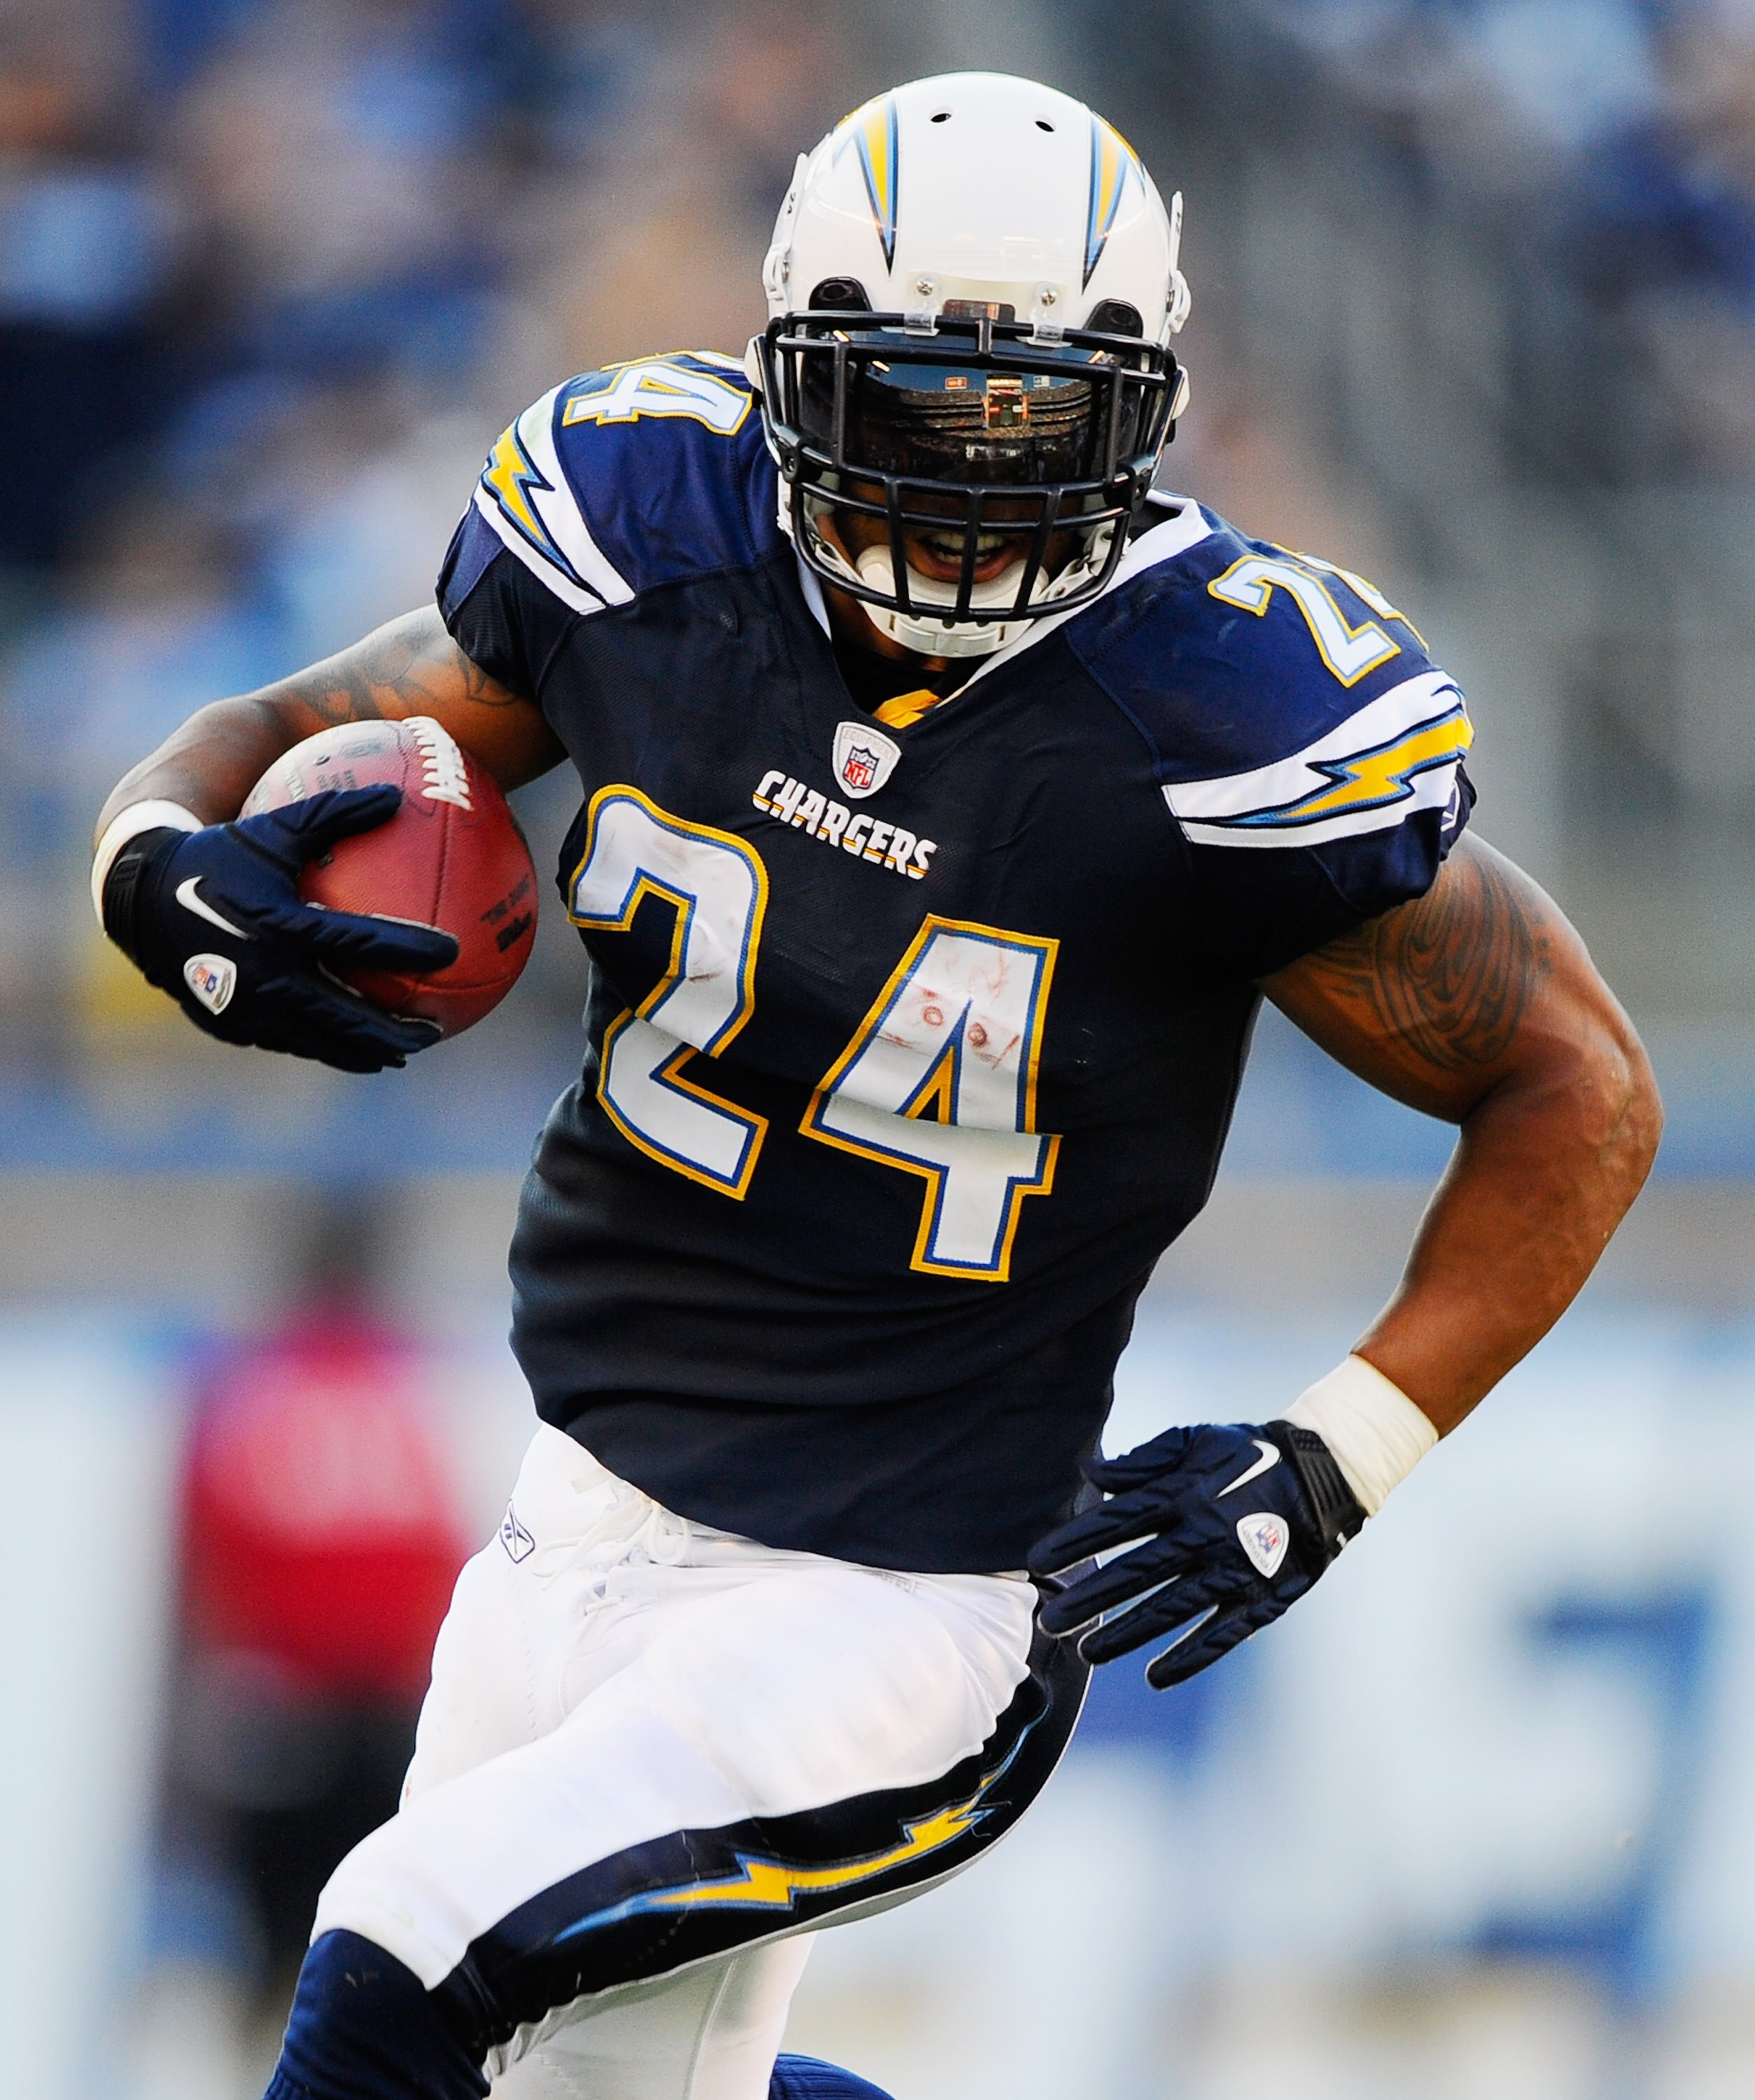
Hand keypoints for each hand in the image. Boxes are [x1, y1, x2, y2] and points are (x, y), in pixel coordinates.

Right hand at [100, 787, 458, 1073]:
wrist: (140, 896)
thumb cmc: (219, 854)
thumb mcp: (273, 829)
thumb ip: (334, 813)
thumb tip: (394, 796)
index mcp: (280, 925)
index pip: (360, 943)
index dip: (409, 948)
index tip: (453, 952)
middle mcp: (266, 974)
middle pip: (347, 1016)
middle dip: (396, 1029)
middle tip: (437, 1030)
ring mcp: (248, 1008)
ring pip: (321, 1041)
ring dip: (366, 1051)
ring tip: (403, 1053)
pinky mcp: (232, 1026)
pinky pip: (292, 1041)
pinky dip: (326, 1048)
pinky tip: (354, 1050)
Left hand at [1028, 1421, 1366, 1687]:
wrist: (1325, 1471)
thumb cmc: (1248, 1453)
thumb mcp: (1195, 1439)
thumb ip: (1144, 1459)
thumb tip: (1090, 1474)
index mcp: (1184, 1493)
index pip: (1116, 1522)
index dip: (1074, 1542)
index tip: (1036, 1563)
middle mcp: (1204, 1534)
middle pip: (1135, 1573)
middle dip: (1088, 1600)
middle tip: (1048, 1624)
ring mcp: (1234, 1570)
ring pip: (1171, 1610)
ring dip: (1127, 1634)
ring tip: (1087, 1653)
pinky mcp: (1263, 1598)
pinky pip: (1222, 1634)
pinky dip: (1190, 1657)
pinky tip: (1156, 1677)